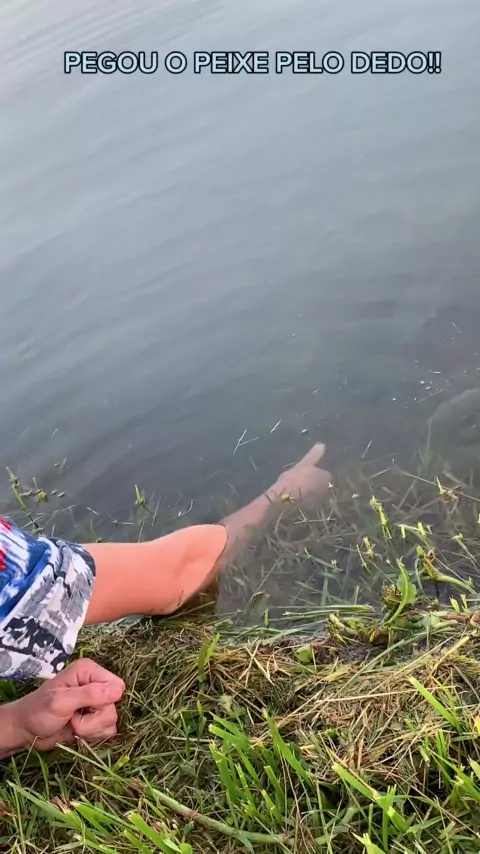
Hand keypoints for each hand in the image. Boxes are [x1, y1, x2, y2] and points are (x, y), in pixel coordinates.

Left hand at [3, 659, 124, 754]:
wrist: (26, 731)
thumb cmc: (38, 711)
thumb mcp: (61, 701)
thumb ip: (90, 694)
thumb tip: (119, 690)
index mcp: (88, 671)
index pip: (116, 686)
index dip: (104, 701)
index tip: (83, 707)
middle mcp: (95, 684)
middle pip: (114, 705)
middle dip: (94, 719)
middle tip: (73, 718)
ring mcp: (96, 703)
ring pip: (111, 720)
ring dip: (91, 728)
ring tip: (72, 724)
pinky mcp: (94, 719)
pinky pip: (107, 730)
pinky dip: (93, 735)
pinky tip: (78, 731)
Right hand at [270, 443, 331, 502]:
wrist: (284, 497)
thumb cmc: (294, 478)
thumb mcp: (304, 464)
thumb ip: (314, 455)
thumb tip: (322, 444)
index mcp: (326, 476)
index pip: (325, 474)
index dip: (316, 473)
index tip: (307, 473)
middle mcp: (326, 489)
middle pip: (322, 484)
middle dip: (315, 483)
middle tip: (302, 481)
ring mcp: (320, 500)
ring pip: (317, 493)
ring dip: (311, 492)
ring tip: (298, 490)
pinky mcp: (312, 508)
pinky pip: (311, 502)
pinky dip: (306, 500)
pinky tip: (297, 498)